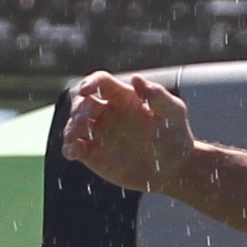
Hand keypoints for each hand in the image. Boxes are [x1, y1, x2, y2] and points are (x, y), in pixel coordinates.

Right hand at [59, 68, 197, 196]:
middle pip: (82, 103)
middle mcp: (107, 112)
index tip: (86, 90)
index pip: (100, 81)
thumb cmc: (176, 135)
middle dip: (78, 109)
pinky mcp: (93, 154)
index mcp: (123, 96)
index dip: (90, 82)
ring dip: (70, 129)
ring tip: (75, 139)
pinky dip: (69, 148)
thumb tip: (136, 78)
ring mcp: (98, 133)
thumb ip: (157, 96)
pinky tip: (73, 152)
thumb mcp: (173, 112)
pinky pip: (75, 147)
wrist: (174, 167)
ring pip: (74, 125)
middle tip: (82, 121)